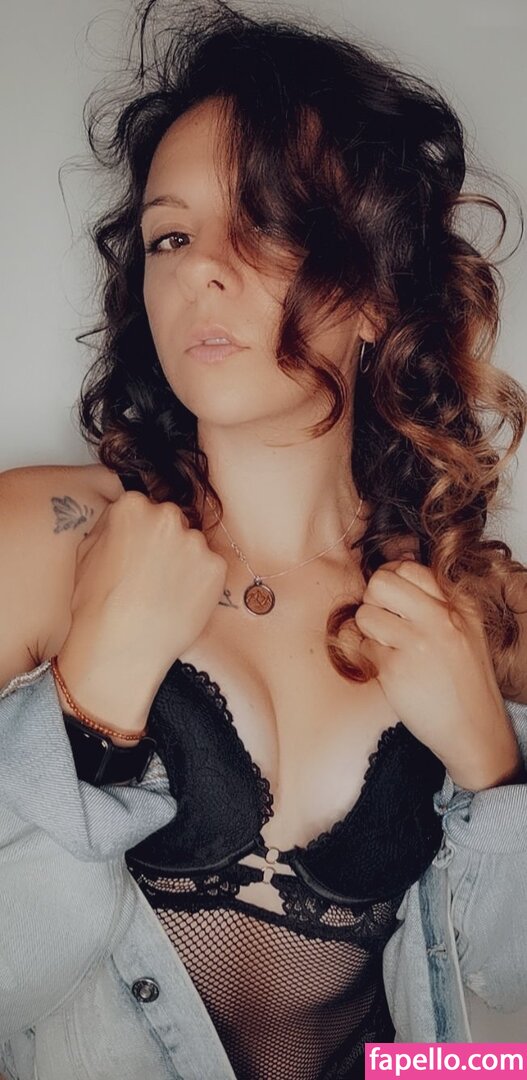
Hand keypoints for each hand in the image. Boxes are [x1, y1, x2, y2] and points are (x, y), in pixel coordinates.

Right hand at [56, 491, 227, 735]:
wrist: (121, 645)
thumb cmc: (96, 605)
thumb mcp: (85, 553)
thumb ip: (109, 528)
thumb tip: (120, 524)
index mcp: (132, 507)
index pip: (144, 508)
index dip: (141, 533)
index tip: (139, 552)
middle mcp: (167, 516)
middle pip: (173, 522)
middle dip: (166, 543)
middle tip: (154, 575)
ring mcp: (194, 542)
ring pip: (194, 546)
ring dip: (185, 563)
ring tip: (166, 594)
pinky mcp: (215, 567)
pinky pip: (211, 569)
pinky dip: (201, 583)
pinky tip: (181, 603)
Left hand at [355, 558, 521, 787]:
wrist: (475, 729)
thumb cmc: (465, 683)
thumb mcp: (466, 631)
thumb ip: (437, 602)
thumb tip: (395, 575)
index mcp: (458, 606)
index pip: (408, 569)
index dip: (391, 583)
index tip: (393, 602)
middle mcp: (440, 618)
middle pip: (380, 583)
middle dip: (374, 601)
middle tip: (385, 622)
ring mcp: (417, 642)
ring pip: (365, 613)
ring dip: (369, 632)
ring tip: (388, 648)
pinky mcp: (396, 668)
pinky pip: (362, 646)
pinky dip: (369, 657)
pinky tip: (389, 669)